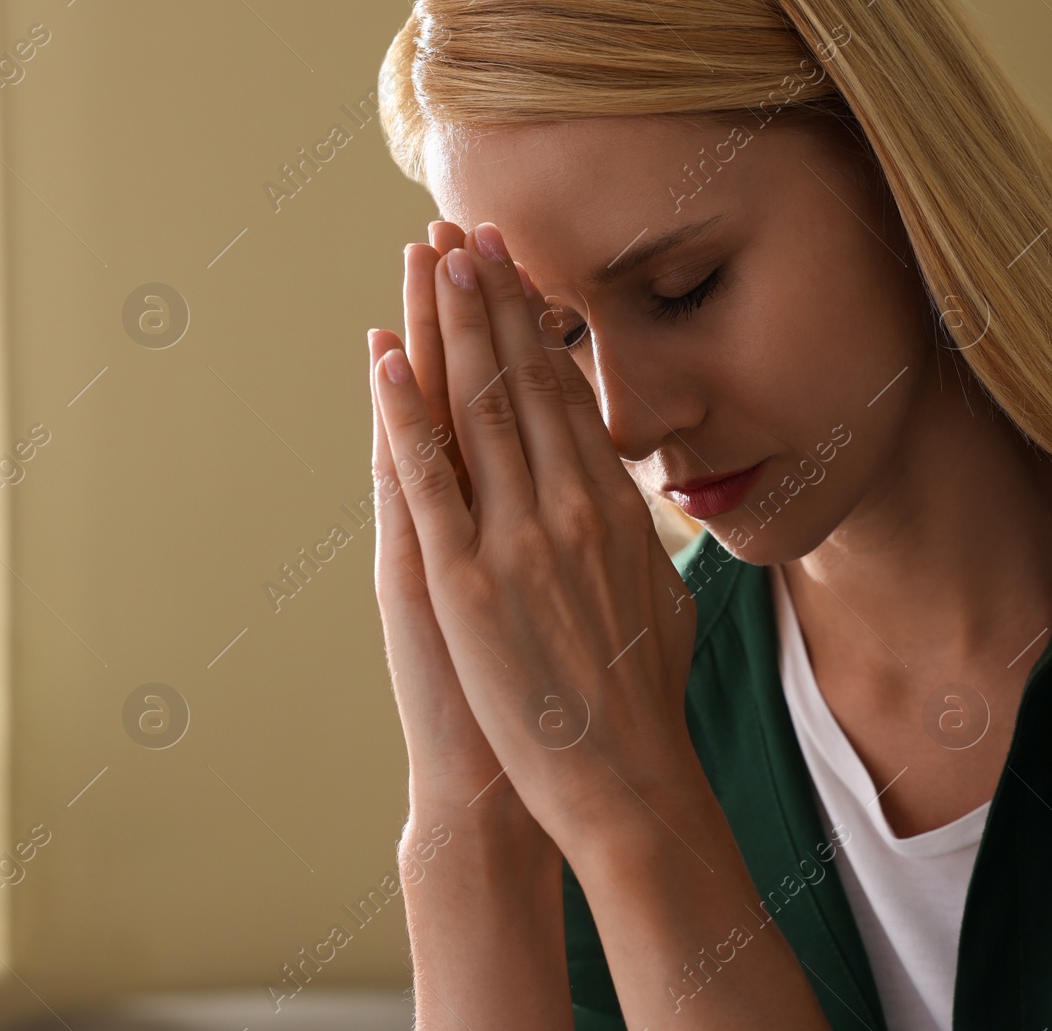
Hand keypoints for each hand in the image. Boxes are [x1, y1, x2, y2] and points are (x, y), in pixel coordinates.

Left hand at [370, 221, 699, 850]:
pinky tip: (383, 357)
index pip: (569, 398)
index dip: (536, 329)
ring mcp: (516, 538)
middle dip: (492, 300)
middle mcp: (571, 507)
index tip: (517, 273)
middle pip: (523, 382)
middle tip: (470, 231)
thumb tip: (645, 511)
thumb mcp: (667, 605)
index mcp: (617, 511)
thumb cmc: (647, 701)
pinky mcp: (465, 579)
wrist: (625, 779)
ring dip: (449, 328)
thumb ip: (648, 545)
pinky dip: (402, 413)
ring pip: (477, 409)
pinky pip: (428, 477)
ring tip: (429, 260)